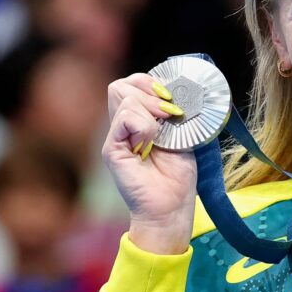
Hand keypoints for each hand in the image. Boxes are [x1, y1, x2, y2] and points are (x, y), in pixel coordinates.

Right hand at [103, 73, 195, 253]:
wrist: (171, 207)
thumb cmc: (177, 176)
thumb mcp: (180, 136)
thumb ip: (171, 113)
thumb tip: (171, 92)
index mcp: (137, 120)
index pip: (132, 83)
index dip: (151, 83)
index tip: (173, 99)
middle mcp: (122, 126)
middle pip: (121, 85)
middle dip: (150, 91)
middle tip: (169, 112)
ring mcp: (115, 137)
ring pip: (125, 97)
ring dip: (151, 110)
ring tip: (162, 134)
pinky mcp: (112, 149)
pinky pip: (126, 118)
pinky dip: (144, 126)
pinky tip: (152, 143)